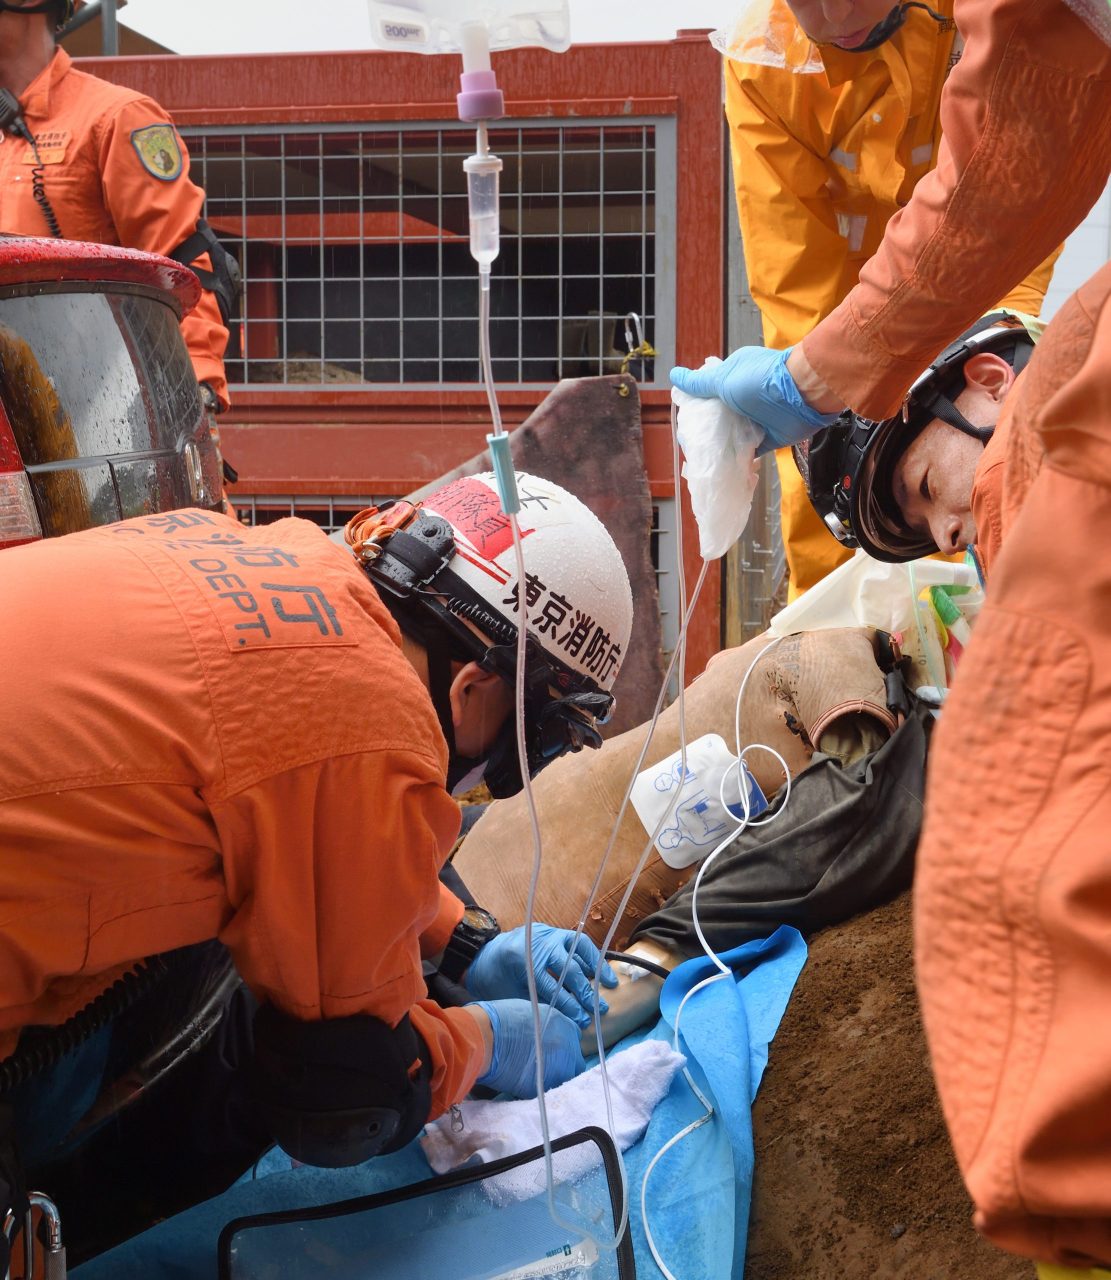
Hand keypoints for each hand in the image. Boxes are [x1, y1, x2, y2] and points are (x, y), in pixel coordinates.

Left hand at [465, 925, 617, 1028]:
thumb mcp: (511, 994)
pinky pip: (579, 942)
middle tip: (597, 1010)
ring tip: (610, 986)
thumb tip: (563, 1019)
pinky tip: (602, 970)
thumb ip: (536, 1002)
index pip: (551, 986)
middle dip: (584, 992)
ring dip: (596, 970)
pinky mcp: (556, 932)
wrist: (490, 952)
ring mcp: (550, 935)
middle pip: (568, 969)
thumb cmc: (499, 979)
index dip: (568, 1005)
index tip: (581, 1020)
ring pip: (578, 951)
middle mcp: (539, 944)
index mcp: (522, 961)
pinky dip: (592, 956)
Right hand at [472, 998, 585, 1097]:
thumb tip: (545, 1032)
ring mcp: (559, 1069)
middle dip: (564, 1064)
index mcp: (564, 1025)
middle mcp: (568, 1047)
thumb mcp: (530, 1013)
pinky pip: (549, 1091)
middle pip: (575, 1062)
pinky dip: (541, 1089)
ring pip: (566, 1079)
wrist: (486, 1038)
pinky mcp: (545, 1087)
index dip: (563, 1045)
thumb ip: (545, 1024)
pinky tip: (528, 1084)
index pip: (574, 1038)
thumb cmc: (501, 1019)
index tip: (553, 1049)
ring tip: (536, 1077)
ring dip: (555, 1079)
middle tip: (545, 1065)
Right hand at [670, 346, 837, 455]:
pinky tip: (724, 468)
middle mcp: (744, 397)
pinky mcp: (767, 438)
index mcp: (734, 377)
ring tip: (703, 460)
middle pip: (719, 417)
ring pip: (732, 434)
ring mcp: (756, 418)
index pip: (709, 393)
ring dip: (721, 445)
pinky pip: (749, 451)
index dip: (696, 407)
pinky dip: (738, 459)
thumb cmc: (761, 381)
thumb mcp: (723, 379)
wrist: (802, 395)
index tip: (685, 423)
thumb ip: (699, 384)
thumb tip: (674, 375)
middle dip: (707, 430)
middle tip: (691, 445)